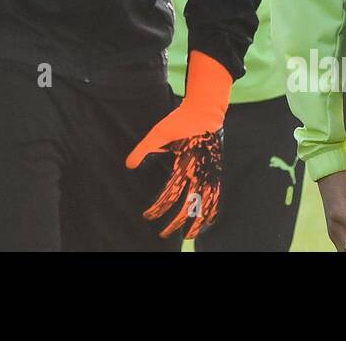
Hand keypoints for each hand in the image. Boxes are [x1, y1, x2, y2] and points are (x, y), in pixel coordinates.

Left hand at [126, 51, 230, 238]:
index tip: (147, 216)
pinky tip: (209, 219)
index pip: (169, 196)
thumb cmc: (180, 121)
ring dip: (197, 222)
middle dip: (175, 224)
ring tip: (190, 235)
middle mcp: (199, 172)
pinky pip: (216, 196)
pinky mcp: (216, 170)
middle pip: (188, 207)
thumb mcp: (157, 134)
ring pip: (206, 205)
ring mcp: (210, 173)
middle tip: (163, 234)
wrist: (206, 110)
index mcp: (183, 165)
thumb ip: (143, 150)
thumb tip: (128, 166)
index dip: (158, 208)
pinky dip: (213, 209)